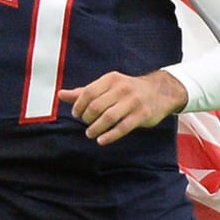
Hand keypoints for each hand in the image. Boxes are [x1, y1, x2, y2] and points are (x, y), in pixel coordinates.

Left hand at [57, 70, 188, 144]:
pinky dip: (110, 136)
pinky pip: (122, 127)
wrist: (160, 92)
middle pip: (96, 106)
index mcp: (110, 79)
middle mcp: (122, 88)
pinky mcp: (142, 115)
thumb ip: (84, 92)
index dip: (78, 105)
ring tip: (90, 134)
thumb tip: (60, 95)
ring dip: (96, 128)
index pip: (88, 93)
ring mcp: (133, 102)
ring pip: (108, 117)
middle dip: (87, 118)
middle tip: (86, 124)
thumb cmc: (126, 90)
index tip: (76, 114)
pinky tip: (101, 140)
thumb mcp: (106, 86)